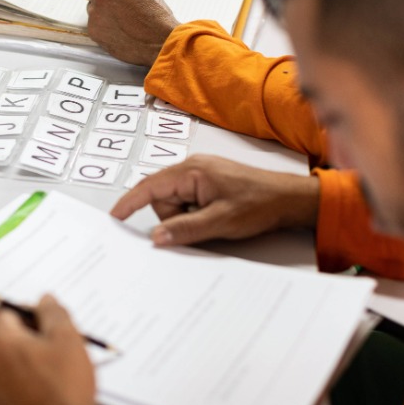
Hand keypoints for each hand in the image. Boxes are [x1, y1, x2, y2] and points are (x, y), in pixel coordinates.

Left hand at [0, 295, 97, 404]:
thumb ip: (53, 313)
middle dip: (27, 334)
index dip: (29, 309)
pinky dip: (20, 380)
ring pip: (4, 361)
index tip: (47, 317)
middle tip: (54, 341)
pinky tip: (44, 387)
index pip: (6, 310)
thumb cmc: (63, 389)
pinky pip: (5, 384)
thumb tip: (45, 300)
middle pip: (3, 336)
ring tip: (53, 367)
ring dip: (24, 358)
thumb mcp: (67, 339)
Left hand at [80, 0, 178, 65]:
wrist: (160, 42)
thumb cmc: (157, 16)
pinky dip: (104, 28)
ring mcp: (95, 14)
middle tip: (105, 0)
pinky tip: (120, 32)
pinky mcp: (93, 31)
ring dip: (101, 13)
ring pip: (91, 9)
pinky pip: (94, 25)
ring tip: (122, 22)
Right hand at [112, 155, 319, 246]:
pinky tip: (214, 217)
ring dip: (188, 217)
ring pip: (176, 203)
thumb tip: (157, 236)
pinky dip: (195, 213)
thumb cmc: (259, 203)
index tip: (115, 216)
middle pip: (162, 198)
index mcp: (191, 171)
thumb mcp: (220, 222)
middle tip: (202, 225)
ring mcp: (200, 175)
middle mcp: (192, 168)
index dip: (130, 202)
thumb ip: (185, 229)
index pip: (149, 186)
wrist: (288, 199)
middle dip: (175, 217)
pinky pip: (188, 201)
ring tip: (214, 220)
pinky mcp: (208, 183)